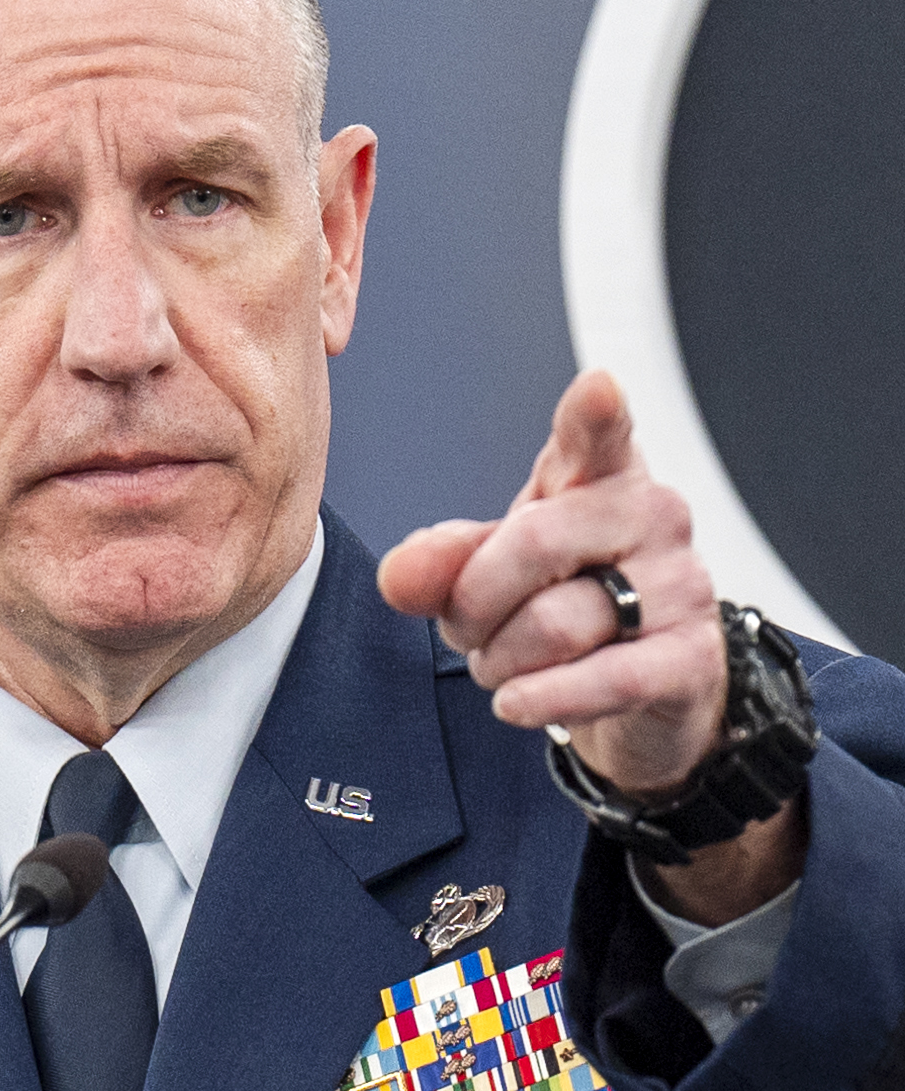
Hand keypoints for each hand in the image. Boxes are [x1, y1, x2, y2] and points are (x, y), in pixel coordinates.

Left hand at [378, 370, 802, 923]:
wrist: (639, 688)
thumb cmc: (563, 601)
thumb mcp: (490, 571)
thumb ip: (441, 563)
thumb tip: (399, 575)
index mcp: (599, 476)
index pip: (597, 436)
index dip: (594, 414)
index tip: (597, 387)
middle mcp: (652, 516)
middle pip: (534, 544)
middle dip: (473, 602)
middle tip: (464, 630)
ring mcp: (682, 585)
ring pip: (556, 621)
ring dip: (502, 658)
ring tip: (503, 665)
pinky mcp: (692, 657)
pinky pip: (607, 677)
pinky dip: (546, 697)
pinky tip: (516, 703)